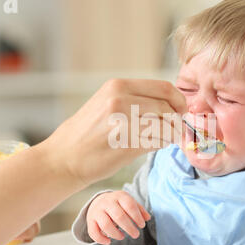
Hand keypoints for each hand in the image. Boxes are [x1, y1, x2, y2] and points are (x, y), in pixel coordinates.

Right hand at [38, 79, 186, 188]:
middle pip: (167, 107)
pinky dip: (162, 144)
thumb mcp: (106, 103)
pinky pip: (158, 142)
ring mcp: (123, 122)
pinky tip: (155, 145)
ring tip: (166, 138)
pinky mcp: (126, 144)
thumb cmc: (86, 133)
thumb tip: (168, 104)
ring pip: (165, 125)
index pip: (164, 87)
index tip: (181, 110)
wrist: (64, 158)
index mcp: (117, 86)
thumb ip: (134, 99)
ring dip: (171, 134)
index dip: (178, 100)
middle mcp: (120, 99)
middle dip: (176, 120)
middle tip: (176, 129)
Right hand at [86, 190, 150, 244]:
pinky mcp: (90, 221)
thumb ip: (139, 209)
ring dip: (116, 234)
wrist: (99, 201)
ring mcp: (97, 211)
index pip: (129, 205)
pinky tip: (109, 242)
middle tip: (136, 234)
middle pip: (119, 216)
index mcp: (119, 196)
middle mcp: (107, 202)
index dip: (137, 217)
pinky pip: (93, 232)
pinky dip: (101, 239)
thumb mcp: (129, 202)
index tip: (142, 225)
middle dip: (129, 227)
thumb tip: (147, 218)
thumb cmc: (118, 204)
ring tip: (122, 237)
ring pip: (106, 225)